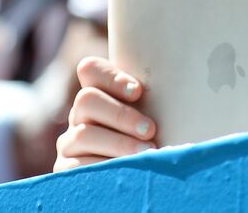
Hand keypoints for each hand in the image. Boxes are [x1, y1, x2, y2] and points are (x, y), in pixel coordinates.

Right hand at [53, 57, 156, 171]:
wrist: (136, 178)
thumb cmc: (153, 139)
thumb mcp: (153, 114)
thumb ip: (155, 99)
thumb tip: (182, 85)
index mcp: (99, 94)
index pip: (90, 69)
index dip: (111, 77)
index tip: (138, 91)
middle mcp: (80, 115)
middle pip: (87, 99)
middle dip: (121, 115)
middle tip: (150, 130)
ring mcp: (70, 141)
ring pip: (84, 133)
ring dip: (119, 143)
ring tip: (146, 153)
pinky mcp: (65, 168)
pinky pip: (78, 165)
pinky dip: (105, 166)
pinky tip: (126, 169)